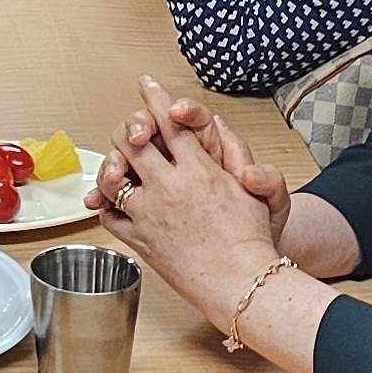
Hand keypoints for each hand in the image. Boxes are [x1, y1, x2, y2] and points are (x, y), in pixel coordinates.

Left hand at [96, 79, 282, 331]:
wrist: (241, 286)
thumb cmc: (252, 244)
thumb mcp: (262, 197)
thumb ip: (256, 169)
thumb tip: (242, 155)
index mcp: (199, 171)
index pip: (170, 124)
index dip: (156, 100)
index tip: (147, 86)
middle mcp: (170, 187)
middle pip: (132, 141)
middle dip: (129, 128)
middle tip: (131, 128)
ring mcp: (149, 213)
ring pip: (115, 175)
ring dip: (114, 165)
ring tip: (118, 163)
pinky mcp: (139, 238)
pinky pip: (110, 212)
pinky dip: (108, 203)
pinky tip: (114, 200)